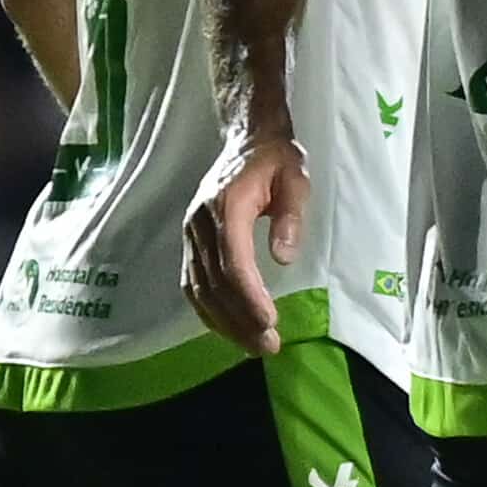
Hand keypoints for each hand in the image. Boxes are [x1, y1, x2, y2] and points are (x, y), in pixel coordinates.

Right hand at [184, 130, 311, 352]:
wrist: (247, 140)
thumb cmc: (276, 159)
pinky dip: (208, 311)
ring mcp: (191, 234)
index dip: (249, 296)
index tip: (270, 321)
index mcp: (226, 206)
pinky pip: (193, 284)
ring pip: (200, 289)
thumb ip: (290, 215)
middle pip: (214, 282)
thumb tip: (283, 257)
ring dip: (225, 322)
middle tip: (268, 346)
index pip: (232, 261)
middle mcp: (200, 223)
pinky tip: (229, 329)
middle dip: (240, 319)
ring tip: (254, 345)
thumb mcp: (295, 178)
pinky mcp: (191, 243)